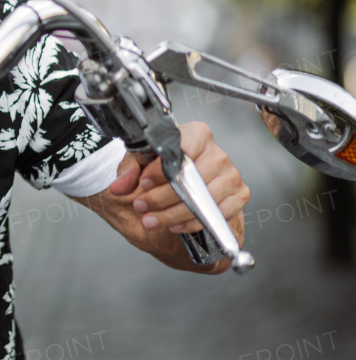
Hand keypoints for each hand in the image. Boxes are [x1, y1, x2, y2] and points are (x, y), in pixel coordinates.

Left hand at [108, 121, 250, 234]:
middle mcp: (217, 153)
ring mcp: (231, 174)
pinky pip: (218, 213)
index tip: (144, 184)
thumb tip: (119, 186)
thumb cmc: (164, 162)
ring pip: (203, 199)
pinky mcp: (239, 194)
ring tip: (152, 219)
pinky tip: (175, 225)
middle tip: (142, 206)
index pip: (181, 149)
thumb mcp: (140, 159)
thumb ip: (128, 170)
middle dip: (161, 198)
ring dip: (173, 214)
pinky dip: (194, 223)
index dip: (161, 170)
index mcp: (195, 134)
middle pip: (191, 179)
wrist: (185, 176)